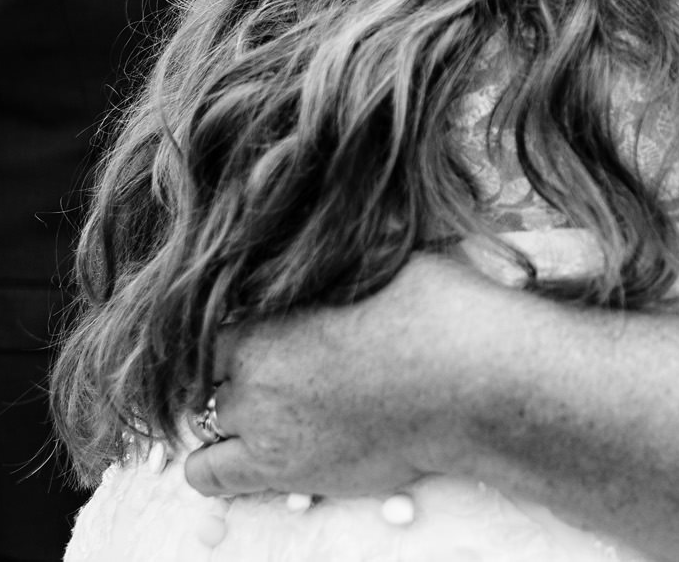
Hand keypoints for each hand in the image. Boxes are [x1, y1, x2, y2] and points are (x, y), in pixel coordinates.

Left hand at [184, 253, 501, 498]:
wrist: (473, 383)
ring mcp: (262, 419)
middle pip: (213, 365)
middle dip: (239, 365)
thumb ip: (341, 246)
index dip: (243, 322)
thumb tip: (337, 203)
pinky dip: (210, 467)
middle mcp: (253, 361)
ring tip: (269, 409)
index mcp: (271, 303)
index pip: (218, 315)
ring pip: (206, 416)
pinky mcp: (281, 468)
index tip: (269, 329)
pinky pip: (207, 475)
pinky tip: (231, 457)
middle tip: (282, 369)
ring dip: (229, 412)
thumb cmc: (441, 310)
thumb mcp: (387, 250)